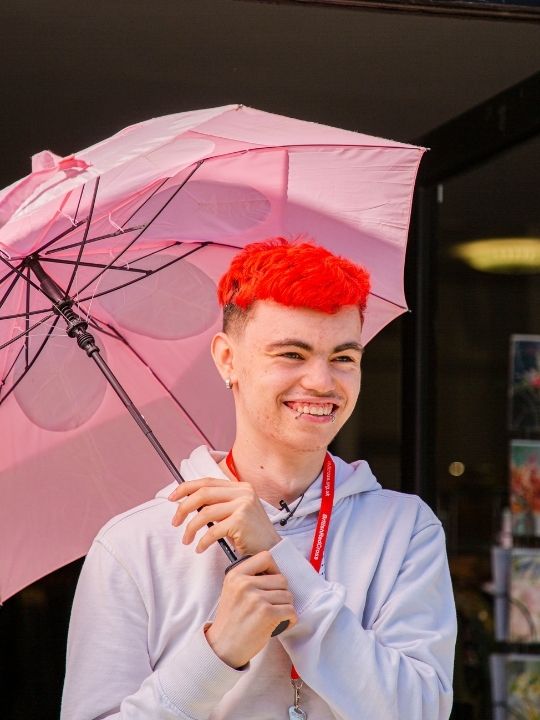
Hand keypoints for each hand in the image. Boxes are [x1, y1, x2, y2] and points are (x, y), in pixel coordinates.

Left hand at [169, 478, 280, 555]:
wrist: (271, 550)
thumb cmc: (249, 534)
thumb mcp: (235, 512)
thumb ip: (218, 503)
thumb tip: (188, 502)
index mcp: (240, 486)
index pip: (207, 481)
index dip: (186, 488)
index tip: (172, 498)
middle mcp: (243, 492)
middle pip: (203, 494)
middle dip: (184, 508)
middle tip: (175, 522)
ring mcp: (243, 505)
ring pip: (205, 513)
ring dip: (190, 528)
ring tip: (186, 540)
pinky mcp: (241, 521)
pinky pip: (213, 530)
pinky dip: (202, 541)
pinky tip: (199, 548)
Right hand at [205, 551, 296, 667]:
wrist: (222, 647)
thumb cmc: (231, 620)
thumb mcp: (232, 590)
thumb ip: (249, 578)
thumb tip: (275, 572)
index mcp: (236, 574)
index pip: (265, 557)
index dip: (274, 569)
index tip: (272, 581)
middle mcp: (245, 584)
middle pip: (281, 579)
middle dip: (282, 593)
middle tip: (274, 604)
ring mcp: (256, 598)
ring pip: (288, 595)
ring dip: (286, 607)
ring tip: (276, 615)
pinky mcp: (266, 614)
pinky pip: (291, 610)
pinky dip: (291, 619)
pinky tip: (282, 623)